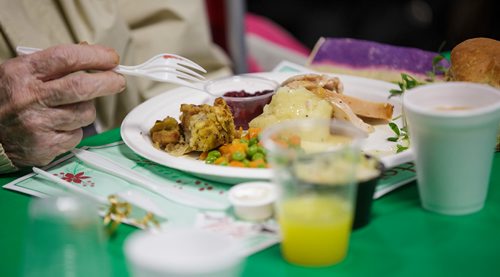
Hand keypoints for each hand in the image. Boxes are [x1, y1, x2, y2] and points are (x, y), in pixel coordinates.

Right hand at [0, 44, 125, 167]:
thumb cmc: (7, 100)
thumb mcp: (20, 72)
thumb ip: (53, 63)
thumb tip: (91, 54)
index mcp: (23, 73)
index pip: (66, 58)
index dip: (95, 56)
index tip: (112, 58)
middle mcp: (30, 98)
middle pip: (81, 86)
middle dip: (108, 82)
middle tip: (118, 80)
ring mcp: (38, 124)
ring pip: (85, 113)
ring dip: (86, 109)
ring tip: (70, 108)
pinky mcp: (46, 146)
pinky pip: (77, 135)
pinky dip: (75, 130)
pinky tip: (59, 127)